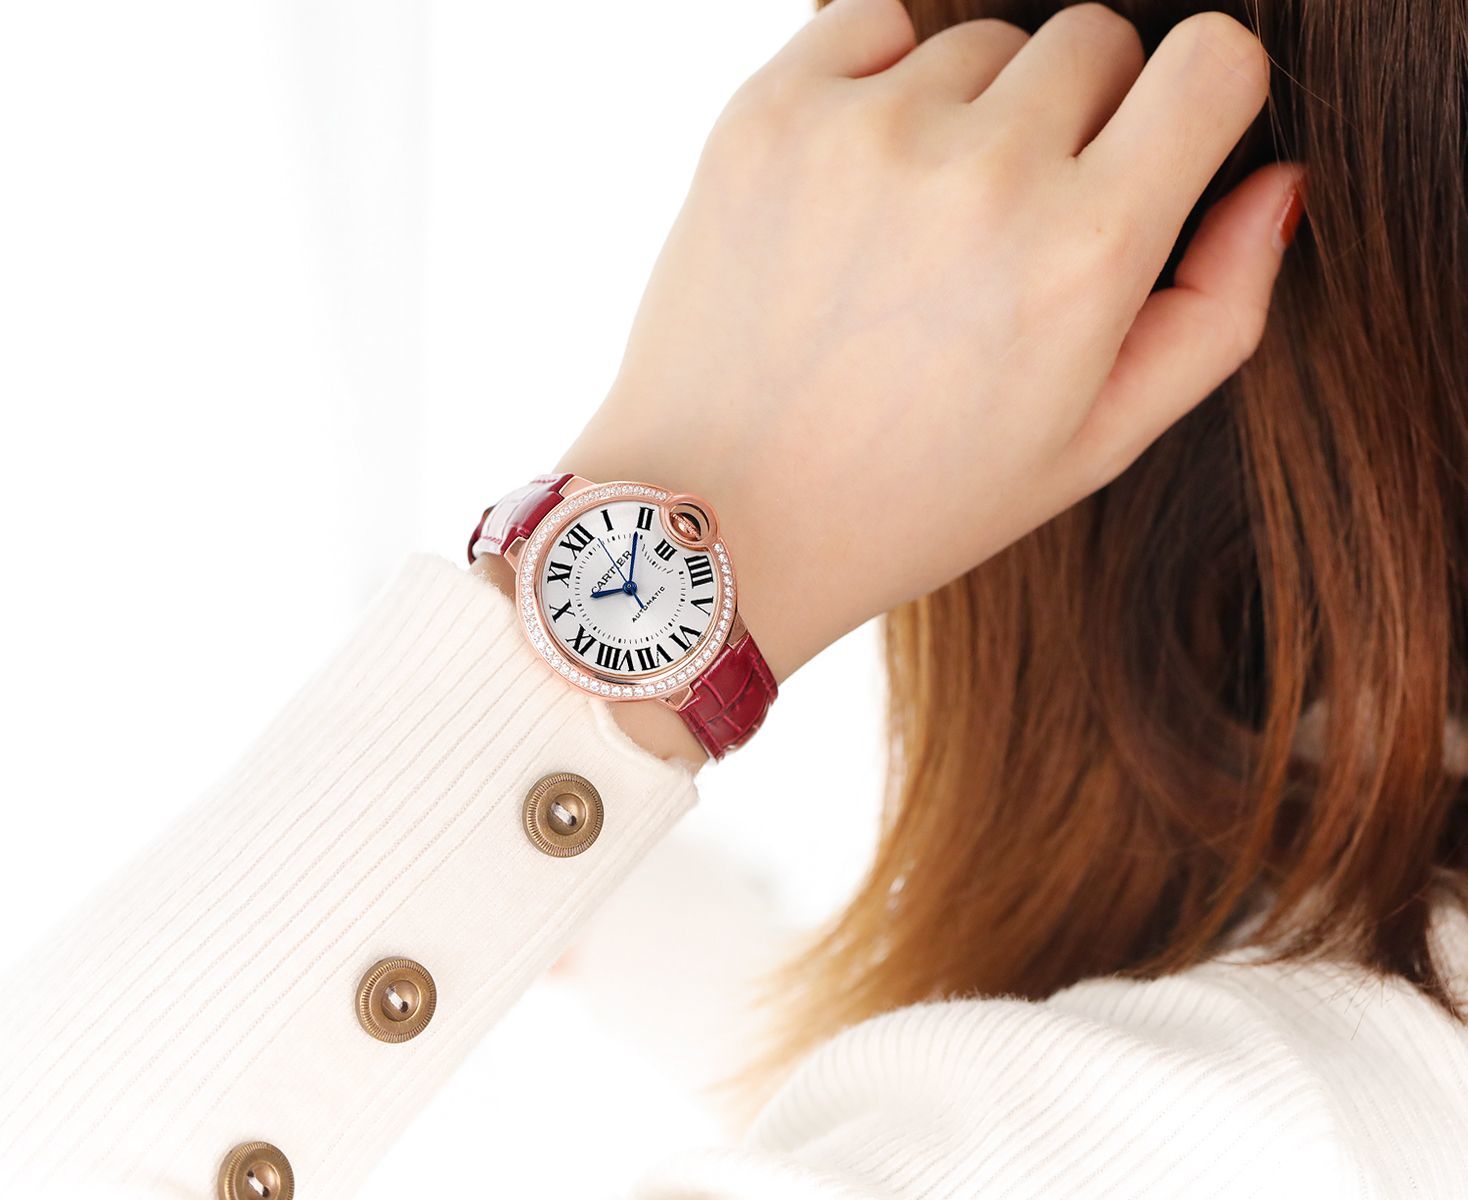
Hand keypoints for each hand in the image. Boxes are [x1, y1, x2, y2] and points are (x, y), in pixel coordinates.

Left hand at [561, 0, 1294, 683]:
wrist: (717, 517)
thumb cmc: (909, 500)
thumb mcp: (1092, 446)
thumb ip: (1215, 311)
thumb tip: (1277, 183)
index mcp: (1083, 256)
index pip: (1215, 61)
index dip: (1196, 104)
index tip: (1153, 152)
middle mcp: (981, 172)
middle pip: (1096, 40)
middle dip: (1077, 121)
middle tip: (1009, 234)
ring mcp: (865, 131)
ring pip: (981, 41)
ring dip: (971, 111)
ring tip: (916, 232)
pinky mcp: (768, 114)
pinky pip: (873, 22)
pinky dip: (879, 82)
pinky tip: (858, 188)